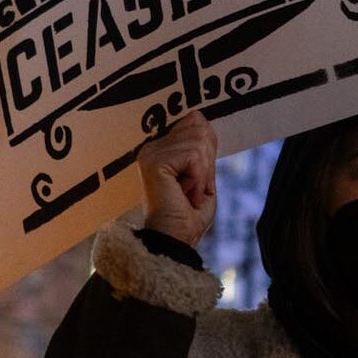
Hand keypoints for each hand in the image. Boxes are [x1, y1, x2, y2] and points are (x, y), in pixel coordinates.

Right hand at [138, 111, 218, 247]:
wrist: (175, 241)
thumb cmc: (188, 216)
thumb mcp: (203, 175)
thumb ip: (202, 147)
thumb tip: (199, 116)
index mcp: (161, 149)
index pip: (194, 122)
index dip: (207, 150)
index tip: (196, 180)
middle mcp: (152, 147)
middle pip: (199, 128)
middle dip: (206, 162)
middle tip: (191, 189)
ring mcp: (151, 153)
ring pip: (199, 141)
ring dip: (202, 173)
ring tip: (186, 193)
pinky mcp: (154, 161)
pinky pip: (195, 156)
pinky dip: (198, 178)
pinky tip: (183, 193)